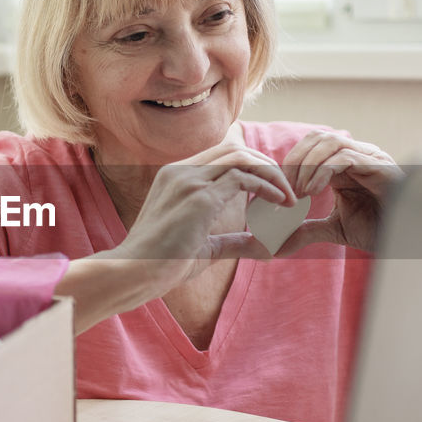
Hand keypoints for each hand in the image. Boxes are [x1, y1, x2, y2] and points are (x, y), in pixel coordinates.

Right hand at [110, 142, 295, 296]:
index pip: (222, 156)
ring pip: (242, 157)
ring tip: (288, 197)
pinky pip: (243, 178)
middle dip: (267, 166)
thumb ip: (231, 240)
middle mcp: (181, 171)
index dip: (252, 167)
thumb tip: (263, 246)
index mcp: (176, 176)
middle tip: (287, 191)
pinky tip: (280, 203)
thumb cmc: (162, 264)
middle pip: (235, 149)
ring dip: (271, 173)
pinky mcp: (199, 197)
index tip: (273, 189)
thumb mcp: (204, 246)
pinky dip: (267, 187)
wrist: (133, 272)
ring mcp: (189, 180)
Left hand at [277, 130, 402, 254]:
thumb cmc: (375, 230)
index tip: (280, 190)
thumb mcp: (333, 229)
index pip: (311, 145)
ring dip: (308, 165)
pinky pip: (345, 158)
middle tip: (287, 188)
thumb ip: (307, 230)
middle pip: (318, 137)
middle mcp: (357, 155)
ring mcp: (370, 157)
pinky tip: (313, 191)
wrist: (403, 240)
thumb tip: (278, 246)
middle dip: (296, 160)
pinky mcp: (380, 166)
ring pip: (331, 142)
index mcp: (344, 164)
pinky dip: (323, 171)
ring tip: (300, 192)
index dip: (291, 162)